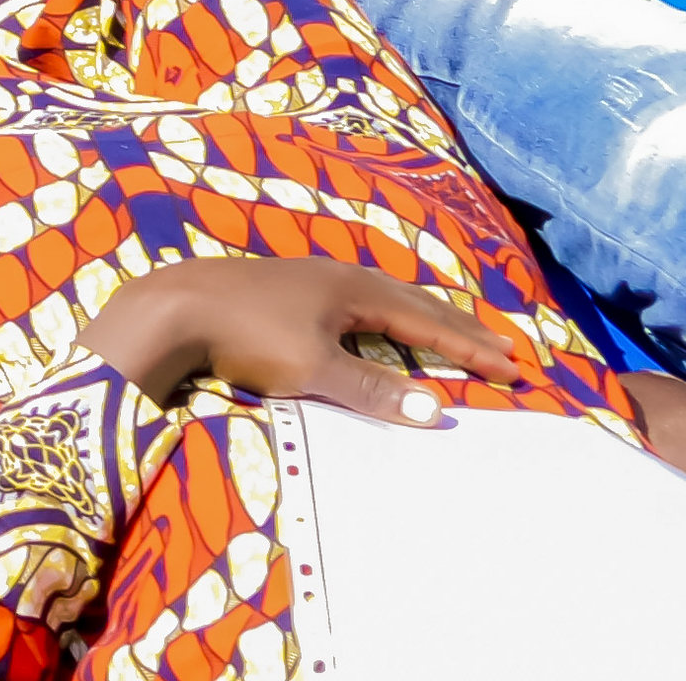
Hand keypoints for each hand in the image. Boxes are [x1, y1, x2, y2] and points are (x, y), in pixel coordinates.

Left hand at [78, 254, 526, 429]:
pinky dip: (387, 314)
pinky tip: (377, 322)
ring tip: (450, 331)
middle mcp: (338, 274)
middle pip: (413, 301)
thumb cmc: (246, 335)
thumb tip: (437, 410)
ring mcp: (309, 277)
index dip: (470, 346)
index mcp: (354, 288)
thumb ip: (373, 391)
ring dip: (423, 316)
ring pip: (383, 296)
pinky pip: (357, 300)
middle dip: (458, 326)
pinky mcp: (284, 288)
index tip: (513, 364)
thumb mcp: (313, 369)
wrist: (171, 309)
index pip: (428, 321)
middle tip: (500, 345)